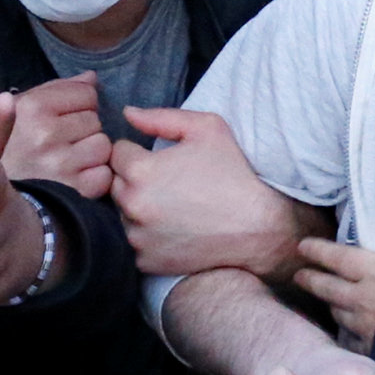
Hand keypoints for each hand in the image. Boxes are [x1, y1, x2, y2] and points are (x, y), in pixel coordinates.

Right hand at [0, 73, 115, 197]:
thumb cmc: (2, 147)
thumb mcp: (14, 110)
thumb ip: (54, 90)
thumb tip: (91, 78)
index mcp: (32, 108)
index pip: (87, 94)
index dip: (79, 104)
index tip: (63, 118)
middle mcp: (45, 133)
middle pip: (96, 119)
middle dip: (84, 128)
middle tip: (62, 142)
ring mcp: (59, 164)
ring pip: (103, 146)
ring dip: (92, 153)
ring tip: (70, 159)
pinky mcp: (70, 192)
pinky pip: (103, 175)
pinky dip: (96, 177)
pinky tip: (77, 177)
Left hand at [110, 106, 309, 280]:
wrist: (258, 228)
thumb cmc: (234, 174)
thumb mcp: (206, 129)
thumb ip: (161, 117)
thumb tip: (128, 114)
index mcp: (140, 171)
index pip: (117, 153)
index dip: (138, 152)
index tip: (161, 160)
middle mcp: (132, 206)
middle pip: (116, 184)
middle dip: (135, 180)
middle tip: (169, 183)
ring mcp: (137, 237)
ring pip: (123, 214)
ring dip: (139, 208)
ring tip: (173, 206)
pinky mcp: (146, 261)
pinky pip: (135, 243)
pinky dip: (148, 237)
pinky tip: (175, 229)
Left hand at [290, 199, 374, 347]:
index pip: (336, 257)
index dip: (317, 250)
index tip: (301, 246)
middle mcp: (362, 297)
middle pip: (328, 287)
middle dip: (311, 279)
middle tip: (299, 276)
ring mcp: (365, 325)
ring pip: (337, 313)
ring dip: (328, 303)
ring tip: (325, 300)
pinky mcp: (373, 346)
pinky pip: (350, 339)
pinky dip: (344, 333)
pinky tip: (347, 333)